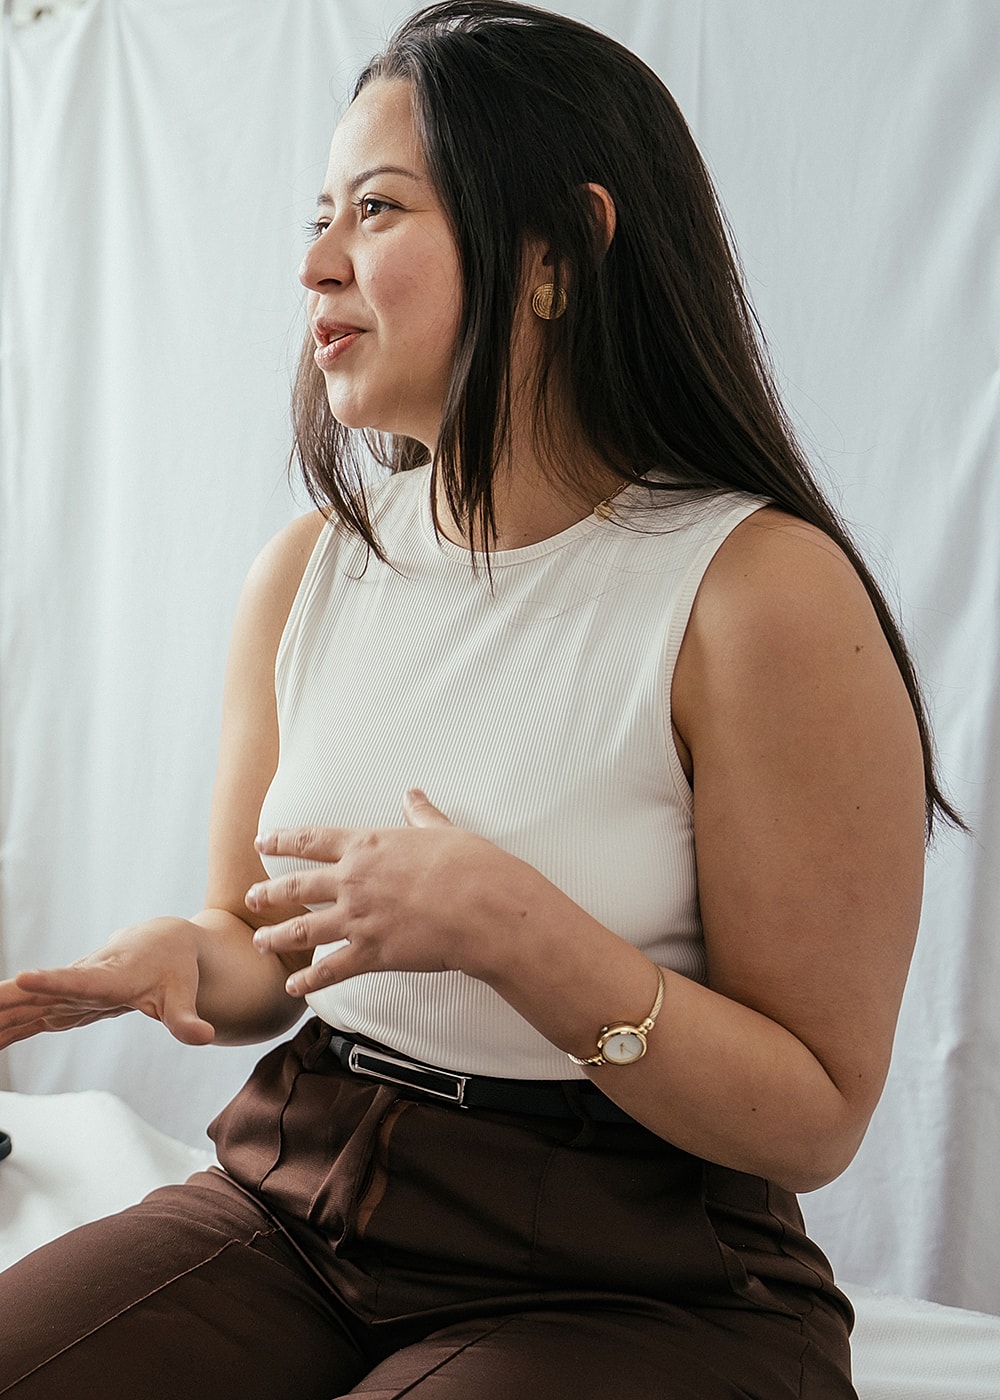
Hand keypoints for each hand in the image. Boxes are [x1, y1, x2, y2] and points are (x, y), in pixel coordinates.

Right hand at [0, 918, 215, 1050]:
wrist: (161, 942)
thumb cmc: (173, 968)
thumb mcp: (183, 995)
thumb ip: (186, 1019)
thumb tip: (204, 1037)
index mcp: (110, 978)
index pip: (79, 982)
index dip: (53, 983)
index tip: (24, 980)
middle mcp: (82, 983)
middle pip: (37, 997)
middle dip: (5, 1005)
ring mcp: (69, 994)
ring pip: (25, 1006)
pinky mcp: (64, 1002)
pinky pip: (28, 1017)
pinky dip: (6, 1027)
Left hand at [248, 790, 516, 995]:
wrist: (481, 905)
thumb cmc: (467, 864)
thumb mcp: (441, 830)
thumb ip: (420, 814)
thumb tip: (413, 794)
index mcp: (367, 846)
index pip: (312, 841)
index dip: (283, 840)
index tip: (262, 842)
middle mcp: (353, 881)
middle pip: (297, 886)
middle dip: (270, 893)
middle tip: (250, 898)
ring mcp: (358, 918)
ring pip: (304, 929)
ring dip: (278, 937)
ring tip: (260, 942)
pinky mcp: (371, 953)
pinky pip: (331, 970)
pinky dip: (310, 981)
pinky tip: (294, 987)